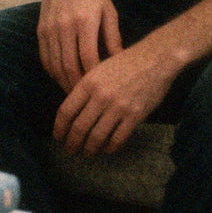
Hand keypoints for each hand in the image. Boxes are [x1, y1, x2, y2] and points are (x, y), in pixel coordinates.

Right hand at [37, 0, 121, 93]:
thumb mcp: (109, 10)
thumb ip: (113, 38)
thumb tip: (120, 63)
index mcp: (85, 21)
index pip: (88, 58)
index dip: (94, 77)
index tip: (102, 90)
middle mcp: (64, 26)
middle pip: (69, 66)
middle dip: (78, 86)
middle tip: (88, 99)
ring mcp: (50, 28)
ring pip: (55, 65)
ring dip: (64, 83)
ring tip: (76, 94)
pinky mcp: (40, 30)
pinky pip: (45, 58)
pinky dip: (53, 72)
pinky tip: (62, 78)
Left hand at [53, 40, 175, 156]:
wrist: (154, 59)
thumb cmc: (124, 63)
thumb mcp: (99, 70)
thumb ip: (85, 89)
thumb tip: (73, 113)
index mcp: (88, 82)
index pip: (66, 111)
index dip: (59, 128)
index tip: (57, 136)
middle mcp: (101, 96)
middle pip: (79, 127)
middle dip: (72, 142)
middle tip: (70, 150)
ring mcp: (118, 107)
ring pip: (97, 136)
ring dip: (90, 149)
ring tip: (87, 153)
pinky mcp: (135, 116)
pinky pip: (118, 138)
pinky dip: (110, 147)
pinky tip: (106, 149)